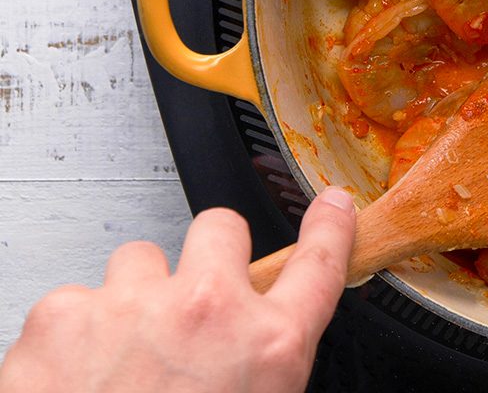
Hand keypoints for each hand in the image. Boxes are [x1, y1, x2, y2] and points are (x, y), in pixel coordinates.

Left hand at [0, 187, 356, 392]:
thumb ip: (266, 360)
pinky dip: (74, 334)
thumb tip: (258, 346)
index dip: (330, 226)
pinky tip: (76, 374)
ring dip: (136, 297)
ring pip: (139, 258)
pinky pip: (74, 300)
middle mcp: (207, 311)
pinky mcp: (62, 316)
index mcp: (268, 346)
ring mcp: (132, 306)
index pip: (320, 262)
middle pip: (222, 227)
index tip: (331, 206)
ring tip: (124, 355)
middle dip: (208, 257)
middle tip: (190, 301)